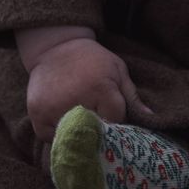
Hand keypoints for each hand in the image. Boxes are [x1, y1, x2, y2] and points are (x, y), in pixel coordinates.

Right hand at [24, 37, 154, 140]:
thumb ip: (132, 96)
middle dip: (99, 134)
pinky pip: (52, 139)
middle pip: (94, 136)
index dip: (117, 122)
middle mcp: (76, 101)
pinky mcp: (37, 115)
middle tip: (97, 124)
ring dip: (78, 136)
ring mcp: (54, 110)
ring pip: (72, 140)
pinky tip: (63, 119)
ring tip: (80, 121)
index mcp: (101, 88)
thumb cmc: (93, 60)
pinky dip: (59, 135)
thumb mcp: (117, 70)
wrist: (55, 47)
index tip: (114, 117)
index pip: (115, 123)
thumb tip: (152, 118)